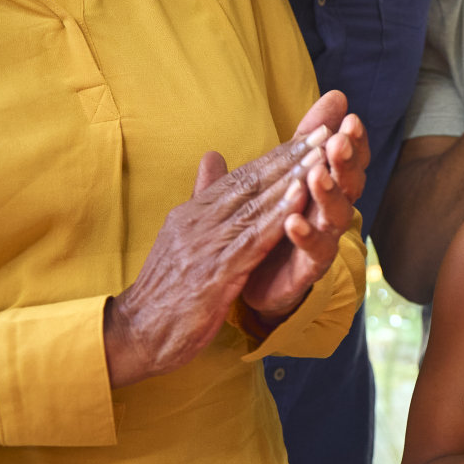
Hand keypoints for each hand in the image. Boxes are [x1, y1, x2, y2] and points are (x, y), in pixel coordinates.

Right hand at [104, 129, 329, 387]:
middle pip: (252, 182)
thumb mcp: (182, 236)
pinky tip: (300, 199)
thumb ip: (203, 197)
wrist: (136, 333)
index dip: (278, 153)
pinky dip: (278, 216)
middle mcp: (199, 221)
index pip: (242, 176)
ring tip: (322, 156)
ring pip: (256, 204)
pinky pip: (253, 240)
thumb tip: (213, 156)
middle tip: (326, 131)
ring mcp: (206, 245)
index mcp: (193, 212)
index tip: (310, 133)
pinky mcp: (215, 273)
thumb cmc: (166, 289)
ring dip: (292, 178)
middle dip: (292, 155)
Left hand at [243, 90, 369, 323]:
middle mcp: (331, 211)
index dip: (352, 140)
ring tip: (316, 173)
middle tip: (340, 140)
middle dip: (345, 161)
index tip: (348, 117)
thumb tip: (335, 96)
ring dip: (327, 193)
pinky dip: (304, 235)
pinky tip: (293, 220)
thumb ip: (306, 139)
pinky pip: (313, 251)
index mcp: (326, 187)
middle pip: (348, 182)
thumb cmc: (277, 223)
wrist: (257, 281)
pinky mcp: (308, 268)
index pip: (347, 159)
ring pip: (335, 214)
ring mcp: (324, 239)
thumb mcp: (286, 175)